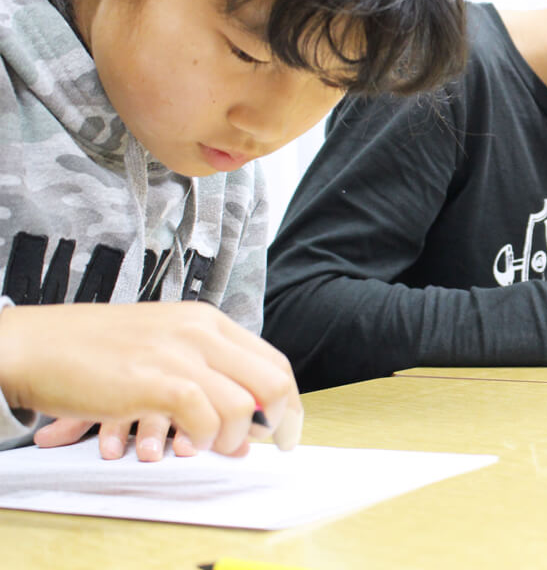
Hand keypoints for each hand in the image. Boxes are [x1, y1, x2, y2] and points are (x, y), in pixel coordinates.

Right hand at [0, 302, 302, 457]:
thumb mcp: (164, 345)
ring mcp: (179, 355)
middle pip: (273, 381)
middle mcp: (202, 332)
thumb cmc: (95, 350)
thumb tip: (246, 425)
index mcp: (208, 321)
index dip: (288, 399)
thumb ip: (206, 373)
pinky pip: (206, 417)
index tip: (286, 426)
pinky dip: (204, 439)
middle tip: (273, 445)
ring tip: (209, 445)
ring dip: (234, 438)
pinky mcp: (155, 381)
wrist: (37, 344)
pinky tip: (186, 443)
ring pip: (244, 405)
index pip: (273, 360)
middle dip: (282, 421)